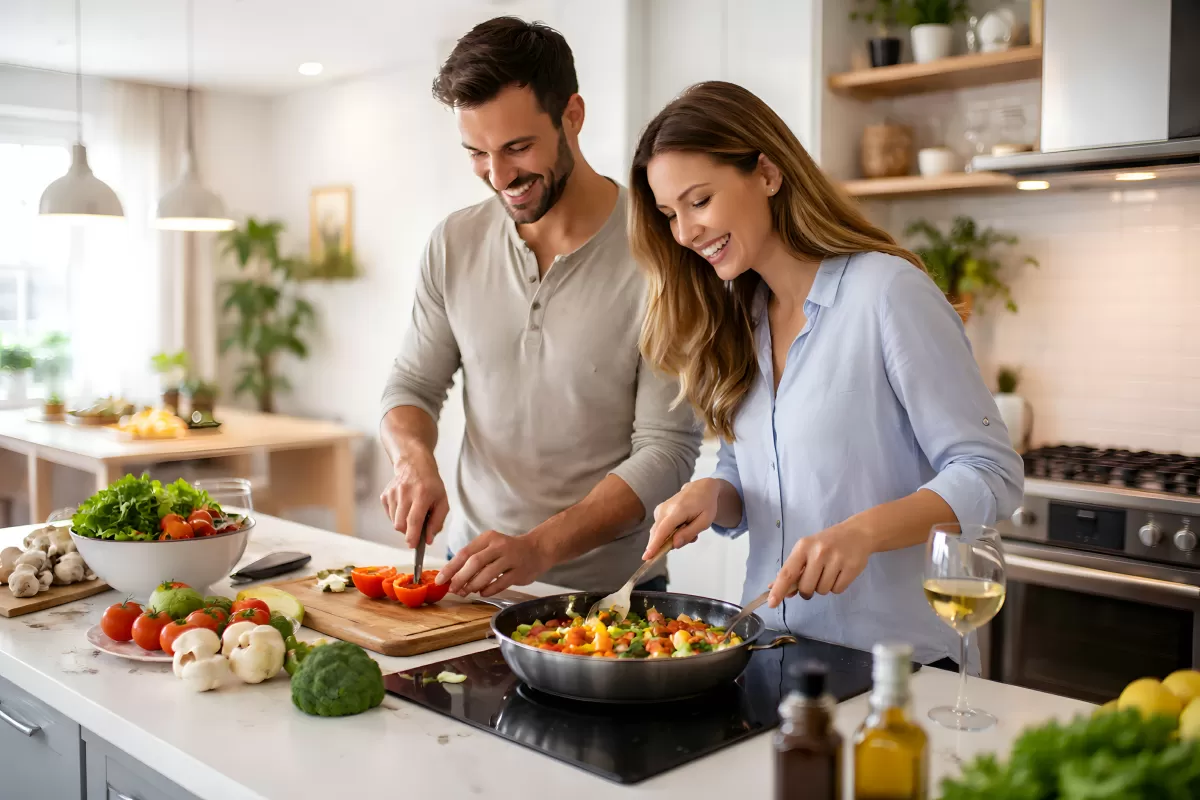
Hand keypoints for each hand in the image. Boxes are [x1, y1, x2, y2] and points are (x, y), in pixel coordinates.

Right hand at [379, 451, 448, 548]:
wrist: (415, 465)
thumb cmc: (431, 485)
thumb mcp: (442, 502)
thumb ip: (437, 522)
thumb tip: (428, 540)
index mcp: (422, 494)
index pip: (414, 520)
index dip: (413, 535)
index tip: (413, 545)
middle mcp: (405, 493)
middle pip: (401, 524)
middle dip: (408, 532)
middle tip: (416, 529)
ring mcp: (393, 493)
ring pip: (394, 522)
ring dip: (403, 524)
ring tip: (412, 513)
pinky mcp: (385, 495)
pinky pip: (389, 515)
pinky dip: (397, 517)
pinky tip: (404, 508)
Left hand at [436, 529, 551, 597]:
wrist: (537, 549)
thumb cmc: (508, 551)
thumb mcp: (490, 548)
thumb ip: (473, 560)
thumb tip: (452, 578)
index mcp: (487, 538)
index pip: (464, 553)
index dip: (450, 568)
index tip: (440, 580)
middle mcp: (499, 546)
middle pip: (474, 563)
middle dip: (460, 578)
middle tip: (453, 589)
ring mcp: (510, 558)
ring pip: (487, 573)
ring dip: (473, 585)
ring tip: (466, 592)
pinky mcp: (519, 571)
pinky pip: (500, 583)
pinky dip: (489, 590)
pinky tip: (482, 593)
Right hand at [642, 479, 721, 559]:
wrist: (701, 488)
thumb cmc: (705, 505)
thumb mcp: (705, 522)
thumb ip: (689, 533)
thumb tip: (674, 545)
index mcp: (678, 510)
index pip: (663, 530)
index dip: (654, 545)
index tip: (646, 557)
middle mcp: (665, 509)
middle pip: (657, 534)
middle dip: (667, 544)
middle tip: (690, 537)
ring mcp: (660, 509)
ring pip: (660, 533)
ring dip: (673, 538)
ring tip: (691, 528)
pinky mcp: (658, 512)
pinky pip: (661, 529)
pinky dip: (671, 533)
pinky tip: (683, 526)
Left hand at [767, 522, 871, 607]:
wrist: (857, 533)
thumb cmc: (826, 543)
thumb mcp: (806, 550)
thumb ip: (792, 570)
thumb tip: (774, 588)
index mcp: (803, 547)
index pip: (788, 573)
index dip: (779, 589)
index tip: (772, 603)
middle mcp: (819, 552)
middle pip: (806, 588)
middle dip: (807, 590)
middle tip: (814, 579)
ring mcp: (836, 559)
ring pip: (822, 591)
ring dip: (823, 587)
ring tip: (829, 571)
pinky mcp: (851, 568)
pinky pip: (837, 590)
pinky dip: (837, 586)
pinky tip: (840, 573)